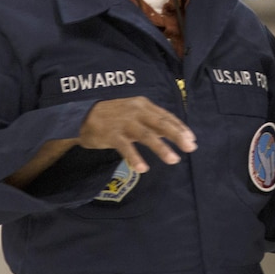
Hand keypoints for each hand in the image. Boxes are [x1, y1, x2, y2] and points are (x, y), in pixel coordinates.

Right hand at [78, 96, 196, 172]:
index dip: (180, 128)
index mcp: (143, 105)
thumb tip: (175, 133)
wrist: (82, 116)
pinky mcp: (111, 134)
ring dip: (161, 148)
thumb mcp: (134, 113)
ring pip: (146, 135)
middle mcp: (136, 111)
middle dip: (177, 135)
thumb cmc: (113, 116)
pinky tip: (143, 169)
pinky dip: (135, 158)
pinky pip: (126, 148)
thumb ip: (152, 122)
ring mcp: (124, 122)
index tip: (192, 139)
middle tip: (190, 147)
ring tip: (174, 160)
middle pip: (161, 123)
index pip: (166, 116)